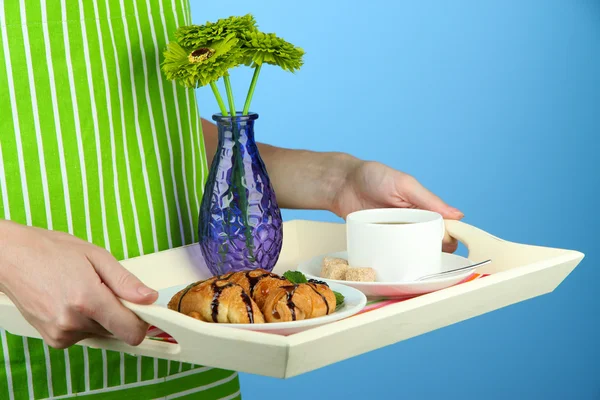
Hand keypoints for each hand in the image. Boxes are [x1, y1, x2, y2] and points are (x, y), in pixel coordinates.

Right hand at [0, 220, 157, 348]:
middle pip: (118, 331)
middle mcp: (73, 322)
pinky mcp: (54, 340)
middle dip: (119, 312)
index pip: (131, 331)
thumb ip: (126, 282)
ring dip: (101, 316)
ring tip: (83, 290)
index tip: (144, 309)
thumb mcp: (97, 256)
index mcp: (87, 300)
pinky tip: (72, 301)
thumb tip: (149, 297)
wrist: (12, 258)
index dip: (142, 321)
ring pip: (102, 332)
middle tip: (105, 288)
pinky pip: (85, 334)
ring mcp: (61, 334)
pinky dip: (86, 321)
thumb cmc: (51, 251)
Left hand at [331, 160, 463, 252]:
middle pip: (430, 244)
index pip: (445, 228)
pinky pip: (389, 254)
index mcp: (423, 209)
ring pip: (411, 253)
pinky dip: (394, 261)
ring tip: (415, 265)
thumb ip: (429, 200)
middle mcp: (411, 223)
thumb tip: (458, 215)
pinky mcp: (378, 241)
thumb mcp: (405, 185)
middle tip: (429, 257)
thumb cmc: (374, 177)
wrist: (342, 184)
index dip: (450, 239)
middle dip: (433, 253)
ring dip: (414, 259)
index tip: (449, 247)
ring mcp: (394, 234)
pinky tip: (396, 267)